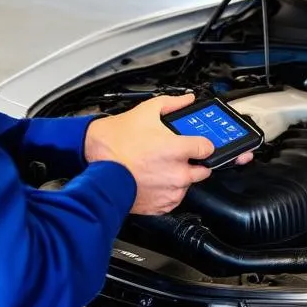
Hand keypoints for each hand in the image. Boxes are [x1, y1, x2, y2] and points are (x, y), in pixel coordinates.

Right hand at [84, 93, 251, 215]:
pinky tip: (153, 179)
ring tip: (159, 167)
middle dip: (193, 161)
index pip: (209, 148)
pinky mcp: (162, 205)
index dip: (202, 143)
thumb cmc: (116, 142)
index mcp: (178, 149)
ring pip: (188, 184)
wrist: (98, 168)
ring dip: (180, 176)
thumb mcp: (145, 112)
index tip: (197, 143)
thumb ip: (172, 104)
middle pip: (203, 169)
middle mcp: (179, 173)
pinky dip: (168, 190)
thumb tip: (186, 100)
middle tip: (175, 155)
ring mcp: (171, 191)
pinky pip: (174, 198)